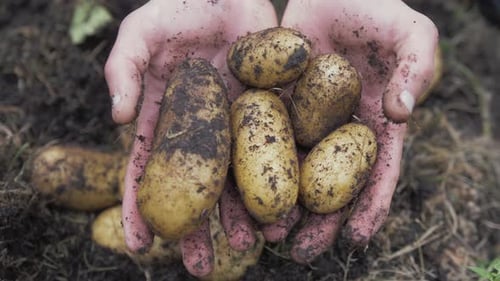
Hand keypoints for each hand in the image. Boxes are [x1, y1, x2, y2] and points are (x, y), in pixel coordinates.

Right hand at [104, 0, 277, 276]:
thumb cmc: (181, 4)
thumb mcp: (143, 31)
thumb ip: (123, 67)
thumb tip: (117, 119)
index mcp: (166, 117)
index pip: (148, 170)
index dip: (140, 207)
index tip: (138, 245)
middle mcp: (201, 130)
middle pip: (196, 187)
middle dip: (196, 228)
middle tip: (199, 267)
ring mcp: (237, 124)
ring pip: (238, 177)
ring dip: (242, 214)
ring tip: (250, 247)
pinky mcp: (270, 112)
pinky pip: (273, 151)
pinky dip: (277, 179)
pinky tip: (285, 208)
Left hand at [273, 0, 438, 263]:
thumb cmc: (376, 8)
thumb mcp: (410, 33)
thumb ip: (416, 68)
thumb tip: (400, 113)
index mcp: (372, 124)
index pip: (375, 174)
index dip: (368, 208)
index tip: (355, 239)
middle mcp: (336, 131)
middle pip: (328, 184)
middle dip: (318, 221)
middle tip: (301, 250)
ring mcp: (303, 120)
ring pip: (291, 170)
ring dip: (280, 204)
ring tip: (266, 234)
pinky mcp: (273, 104)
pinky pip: (261, 137)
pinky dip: (252, 165)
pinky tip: (239, 192)